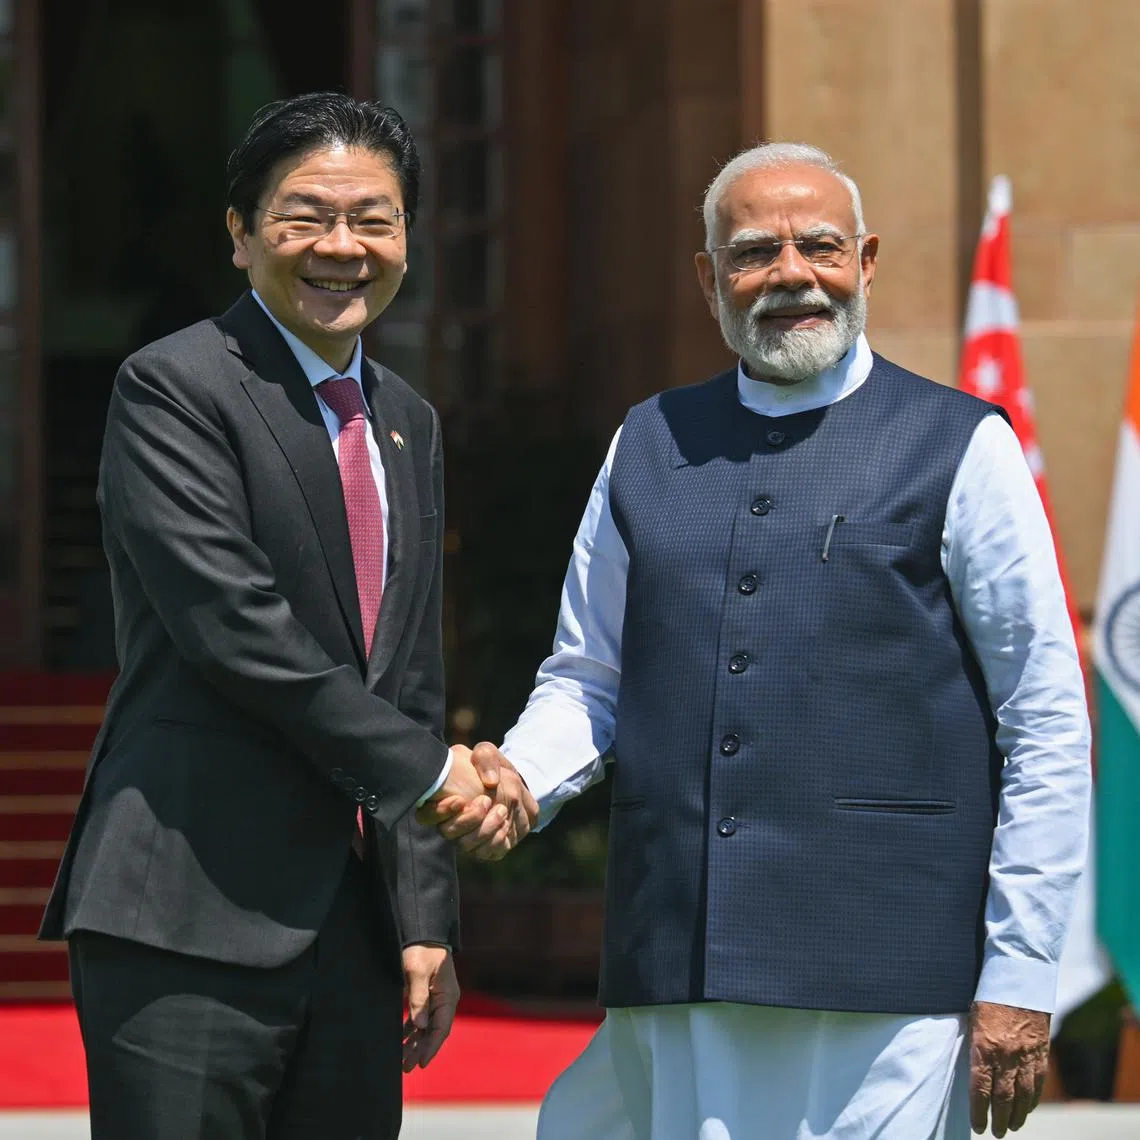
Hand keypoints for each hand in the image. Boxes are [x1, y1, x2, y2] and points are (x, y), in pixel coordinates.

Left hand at [401, 943, 459, 1070]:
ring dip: (415, 1042)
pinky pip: (420, 1016)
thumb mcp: (417, 972)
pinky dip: (412, 1029)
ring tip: (402, 1060)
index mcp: (447, 996)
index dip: (431, 1048)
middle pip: (434, 1031)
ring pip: (426, 1026)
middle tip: (406, 1068)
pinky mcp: (426, 993)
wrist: (422, 930)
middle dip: (421, 1050)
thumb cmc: (421, 949)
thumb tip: (419, 1025)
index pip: (441, 1028)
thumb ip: (418, 999)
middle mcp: (444, 999)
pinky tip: (402, 1040)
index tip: (421, 1064)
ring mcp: (436, 997)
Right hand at [417, 741, 538, 860]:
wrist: (515, 789)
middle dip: (468, 819)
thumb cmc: (493, 771)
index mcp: (442, 801)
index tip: (459, 799)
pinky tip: (506, 824)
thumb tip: (490, 781)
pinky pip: (488, 853)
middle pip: (447, 833)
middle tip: (486, 801)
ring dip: (485, 829)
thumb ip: (485, 757)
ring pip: (466, 846)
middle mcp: (450, 824)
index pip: (425, 815)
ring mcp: (466, 839)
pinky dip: (497, 840)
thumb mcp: (488, 755)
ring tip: (501, 810)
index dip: (438, 812)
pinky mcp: (486, 849)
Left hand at [969, 1000, 1049, 1135]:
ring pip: (1024, 1094)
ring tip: (1013, 1126)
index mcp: (983, 1046)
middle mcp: (1006, 1055)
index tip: (977, 1126)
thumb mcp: (972, 1018)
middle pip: (1004, 1097)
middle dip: (999, 1119)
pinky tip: (1029, 1108)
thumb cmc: (988, 996)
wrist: (1020, 979)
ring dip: (1019, 1114)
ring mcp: (1026, 1055)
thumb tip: (970, 1068)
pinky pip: (1038, 1082)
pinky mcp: (1041, 1052)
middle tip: (996, 1133)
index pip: (980, 1088)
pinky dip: (1034, 1099)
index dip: (979, 1111)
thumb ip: (973, 1044)